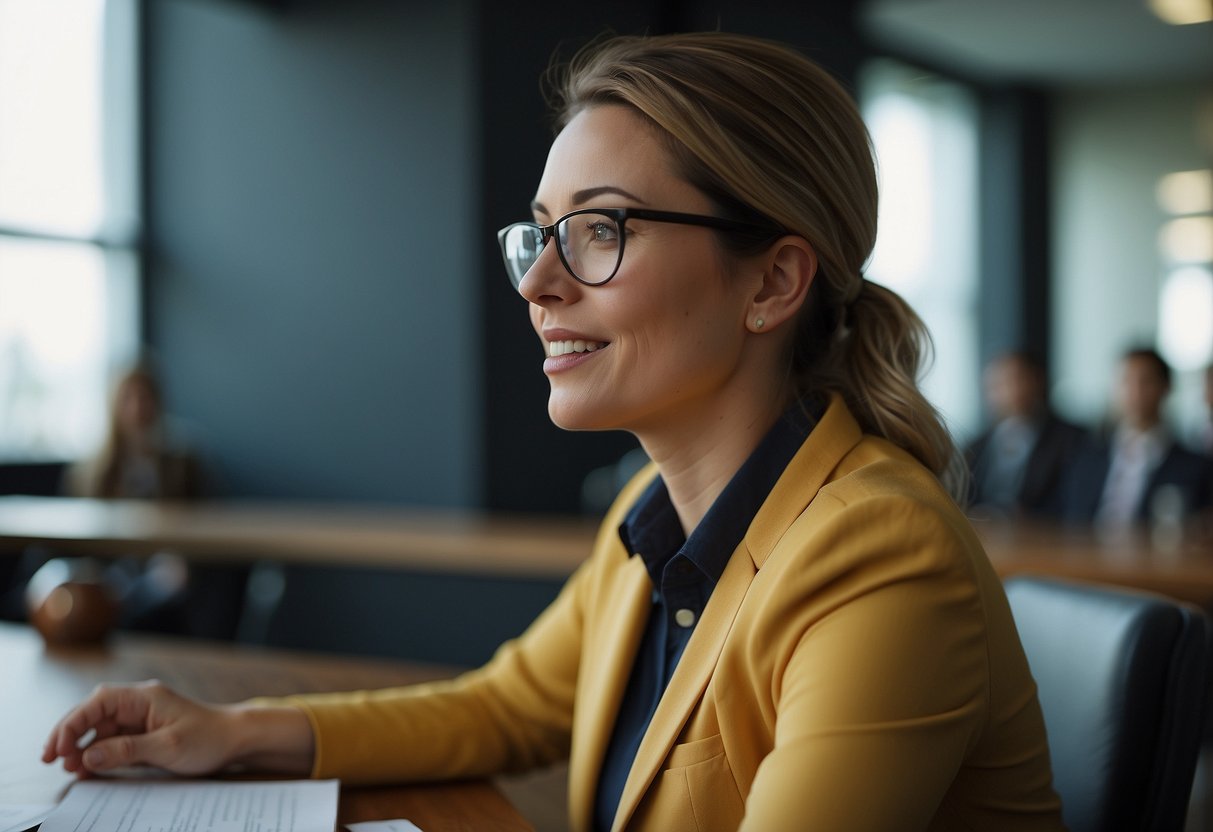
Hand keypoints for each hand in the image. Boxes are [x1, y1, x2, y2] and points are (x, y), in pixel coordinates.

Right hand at [42, 680, 236, 775]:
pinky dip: (98, 753)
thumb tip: (88, 756)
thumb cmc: (209, 738)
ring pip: (100, 729)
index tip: (58, 748)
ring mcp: (140, 719)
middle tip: (49, 759)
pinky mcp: (143, 734)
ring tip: (68, 768)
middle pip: (93, 714)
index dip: (73, 723)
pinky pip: (112, 741)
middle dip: (69, 734)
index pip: (98, 703)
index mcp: (144, 697)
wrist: (235, 739)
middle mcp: (138, 704)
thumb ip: (127, 750)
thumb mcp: (168, 746)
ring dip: (82, 747)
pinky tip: (86, 768)